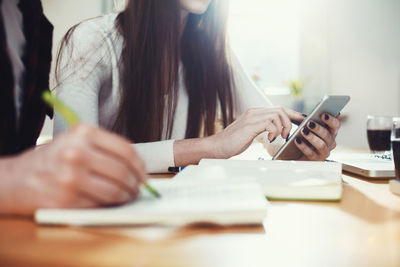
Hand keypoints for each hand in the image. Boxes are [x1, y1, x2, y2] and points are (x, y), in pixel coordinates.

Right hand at [0, 124, 146, 215]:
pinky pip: (100, 204)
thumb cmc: (50, 159)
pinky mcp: (66, 199)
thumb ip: (103, 148)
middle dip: (136, 183)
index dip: (140, 165)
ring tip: (127, 196)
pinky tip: (110, 201)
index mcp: (83, 133)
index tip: (144, 173)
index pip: (126, 150)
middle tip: (138, 188)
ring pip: (115, 191)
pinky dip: (109, 205)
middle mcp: (77, 152)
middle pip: (123, 172)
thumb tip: (136, 166)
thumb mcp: (75, 140)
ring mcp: (71, 177)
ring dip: (126, 196)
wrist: (15, 179)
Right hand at [208, 107, 303, 158]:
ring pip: (278, 115)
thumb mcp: (251, 133)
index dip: (292, 114)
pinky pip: (270, 123)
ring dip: (282, 128)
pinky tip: (269, 139)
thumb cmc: (233, 143)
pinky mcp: (250, 125)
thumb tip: (276, 131)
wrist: (217, 147)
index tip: (302, 120)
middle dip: (290, 122)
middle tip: (287, 135)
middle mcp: (254, 112)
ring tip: (277, 138)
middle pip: (281, 109)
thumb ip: (262, 128)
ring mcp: (252, 117)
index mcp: (255, 113)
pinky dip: (274, 132)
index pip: (279, 108)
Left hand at [295, 113, 340, 160]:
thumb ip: (315, 118)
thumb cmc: (305, 136)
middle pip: (328, 135)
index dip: (331, 119)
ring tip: (303, 131)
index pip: (336, 125)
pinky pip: (310, 153)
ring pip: (321, 145)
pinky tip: (297, 140)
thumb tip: (321, 110)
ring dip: (312, 137)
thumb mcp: (309, 126)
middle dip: (319, 128)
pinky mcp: (315, 159)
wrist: (295, 152)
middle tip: (309, 123)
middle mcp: (331, 142)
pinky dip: (303, 146)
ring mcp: (324, 152)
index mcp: (331, 132)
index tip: (323, 114)